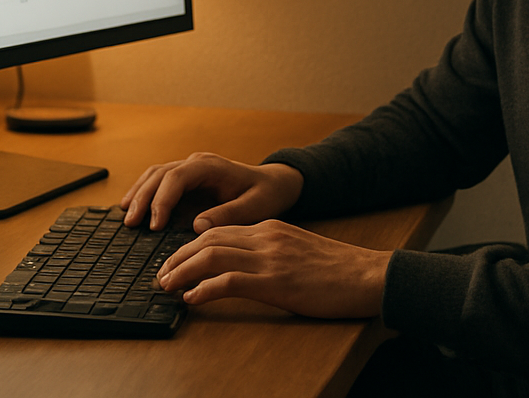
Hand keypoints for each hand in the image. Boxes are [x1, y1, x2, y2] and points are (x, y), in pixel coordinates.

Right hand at [120, 152, 302, 230]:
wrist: (275, 184)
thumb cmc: (266, 194)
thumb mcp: (256, 207)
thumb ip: (229, 215)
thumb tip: (197, 225)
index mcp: (211, 167)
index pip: (177, 177)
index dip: (162, 199)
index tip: (154, 225)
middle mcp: (196, 164)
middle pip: (160, 174)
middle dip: (142, 197)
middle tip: (131, 224)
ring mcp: (189, 170)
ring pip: (155, 175)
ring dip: (138, 194)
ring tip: (126, 217)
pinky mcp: (186, 182)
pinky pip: (159, 183)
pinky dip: (144, 193)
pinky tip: (132, 209)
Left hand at [155, 219, 390, 318]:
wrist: (367, 276)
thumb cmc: (337, 271)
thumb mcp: (298, 250)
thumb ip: (271, 251)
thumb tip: (242, 267)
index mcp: (270, 228)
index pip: (219, 230)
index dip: (190, 246)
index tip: (175, 261)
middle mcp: (266, 237)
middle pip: (208, 239)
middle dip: (178, 257)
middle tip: (161, 274)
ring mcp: (270, 258)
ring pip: (212, 256)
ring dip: (183, 271)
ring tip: (167, 286)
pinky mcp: (275, 281)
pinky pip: (229, 281)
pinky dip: (205, 289)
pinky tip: (192, 299)